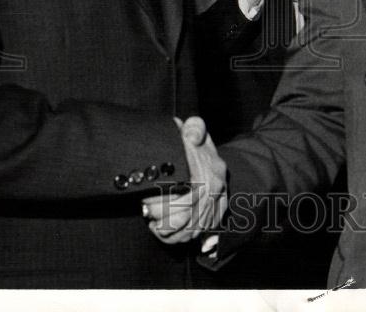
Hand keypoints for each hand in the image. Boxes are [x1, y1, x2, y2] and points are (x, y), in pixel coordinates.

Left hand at [143, 117, 227, 243]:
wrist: (210, 149)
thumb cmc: (196, 139)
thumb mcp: (195, 129)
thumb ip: (194, 128)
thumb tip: (191, 137)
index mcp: (212, 172)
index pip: (187, 200)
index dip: (164, 208)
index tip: (146, 207)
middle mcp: (217, 189)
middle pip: (188, 220)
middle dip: (164, 224)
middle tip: (147, 218)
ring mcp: (219, 202)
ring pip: (194, 231)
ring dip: (171, 234)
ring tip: (154, 227)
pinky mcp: (218, 211)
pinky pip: (202, 233)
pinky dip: (184, 237)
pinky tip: (168, 233)